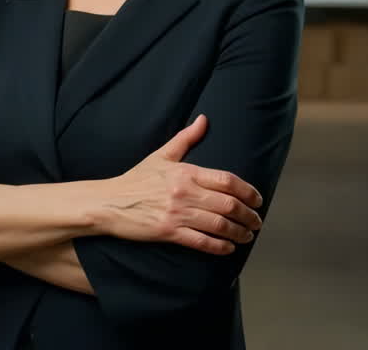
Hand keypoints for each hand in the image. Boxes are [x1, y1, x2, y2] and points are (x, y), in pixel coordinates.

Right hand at [95, 115, 263, 255]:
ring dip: (239, 232)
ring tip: (247, 236)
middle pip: (229, 205)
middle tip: (257, 221)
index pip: (227, 181)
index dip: (249, 192)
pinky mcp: (168, 232)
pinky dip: (220, 246)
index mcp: (186, 172)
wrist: (108, 202)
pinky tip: (228, 248)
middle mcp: (184, 192)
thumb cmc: (135, 179)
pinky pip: (202, 242)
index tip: (258, 200)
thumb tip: (204, 119)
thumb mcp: (161, 156)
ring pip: (219, 225)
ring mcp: (177, 213)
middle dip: (249, 215)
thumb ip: (186, 138)